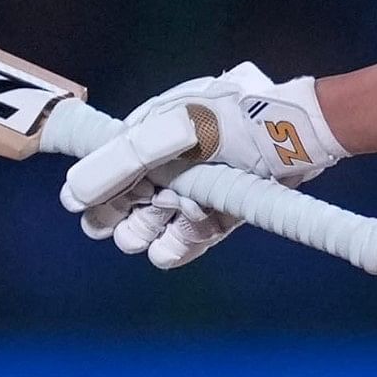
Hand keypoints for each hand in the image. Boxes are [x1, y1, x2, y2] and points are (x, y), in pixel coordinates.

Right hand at [60, 64, 347, 268]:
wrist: (303, 135)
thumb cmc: (238, 121)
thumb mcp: (174, 132)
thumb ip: (124, 161)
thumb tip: (73, 194)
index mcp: (151, 132)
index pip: (108, 167)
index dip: (94, 191)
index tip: (82, 209)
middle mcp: (170, 161)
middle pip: (128, 201)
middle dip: (119, 218)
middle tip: (123, 226)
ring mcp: (198, 185)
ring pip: (158, 222)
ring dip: (150, 232)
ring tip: (153, 233)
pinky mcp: (224, 207)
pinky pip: (192, 234)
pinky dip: (180, 246)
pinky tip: (167, 254)